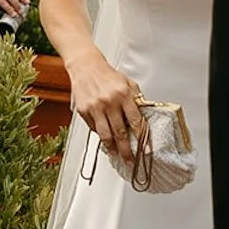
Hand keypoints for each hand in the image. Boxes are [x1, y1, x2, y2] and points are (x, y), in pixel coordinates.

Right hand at [67, 49, 143, 163]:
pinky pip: (94, 129)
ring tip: (117, 155)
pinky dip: (101, 135)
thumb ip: (137, 100)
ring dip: (112, 148)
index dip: (141, 138)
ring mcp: (95, 107)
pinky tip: (105, 140)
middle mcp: (110, 102)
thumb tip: (143, 120)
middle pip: (120, 132)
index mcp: (124, 94)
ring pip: (106, 135)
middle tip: (130, 161)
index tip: (145, 150)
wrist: (86, 66)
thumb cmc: (108, 76)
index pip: (136, 121)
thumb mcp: (128, 83)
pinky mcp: (84, 111)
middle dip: (126, 150)